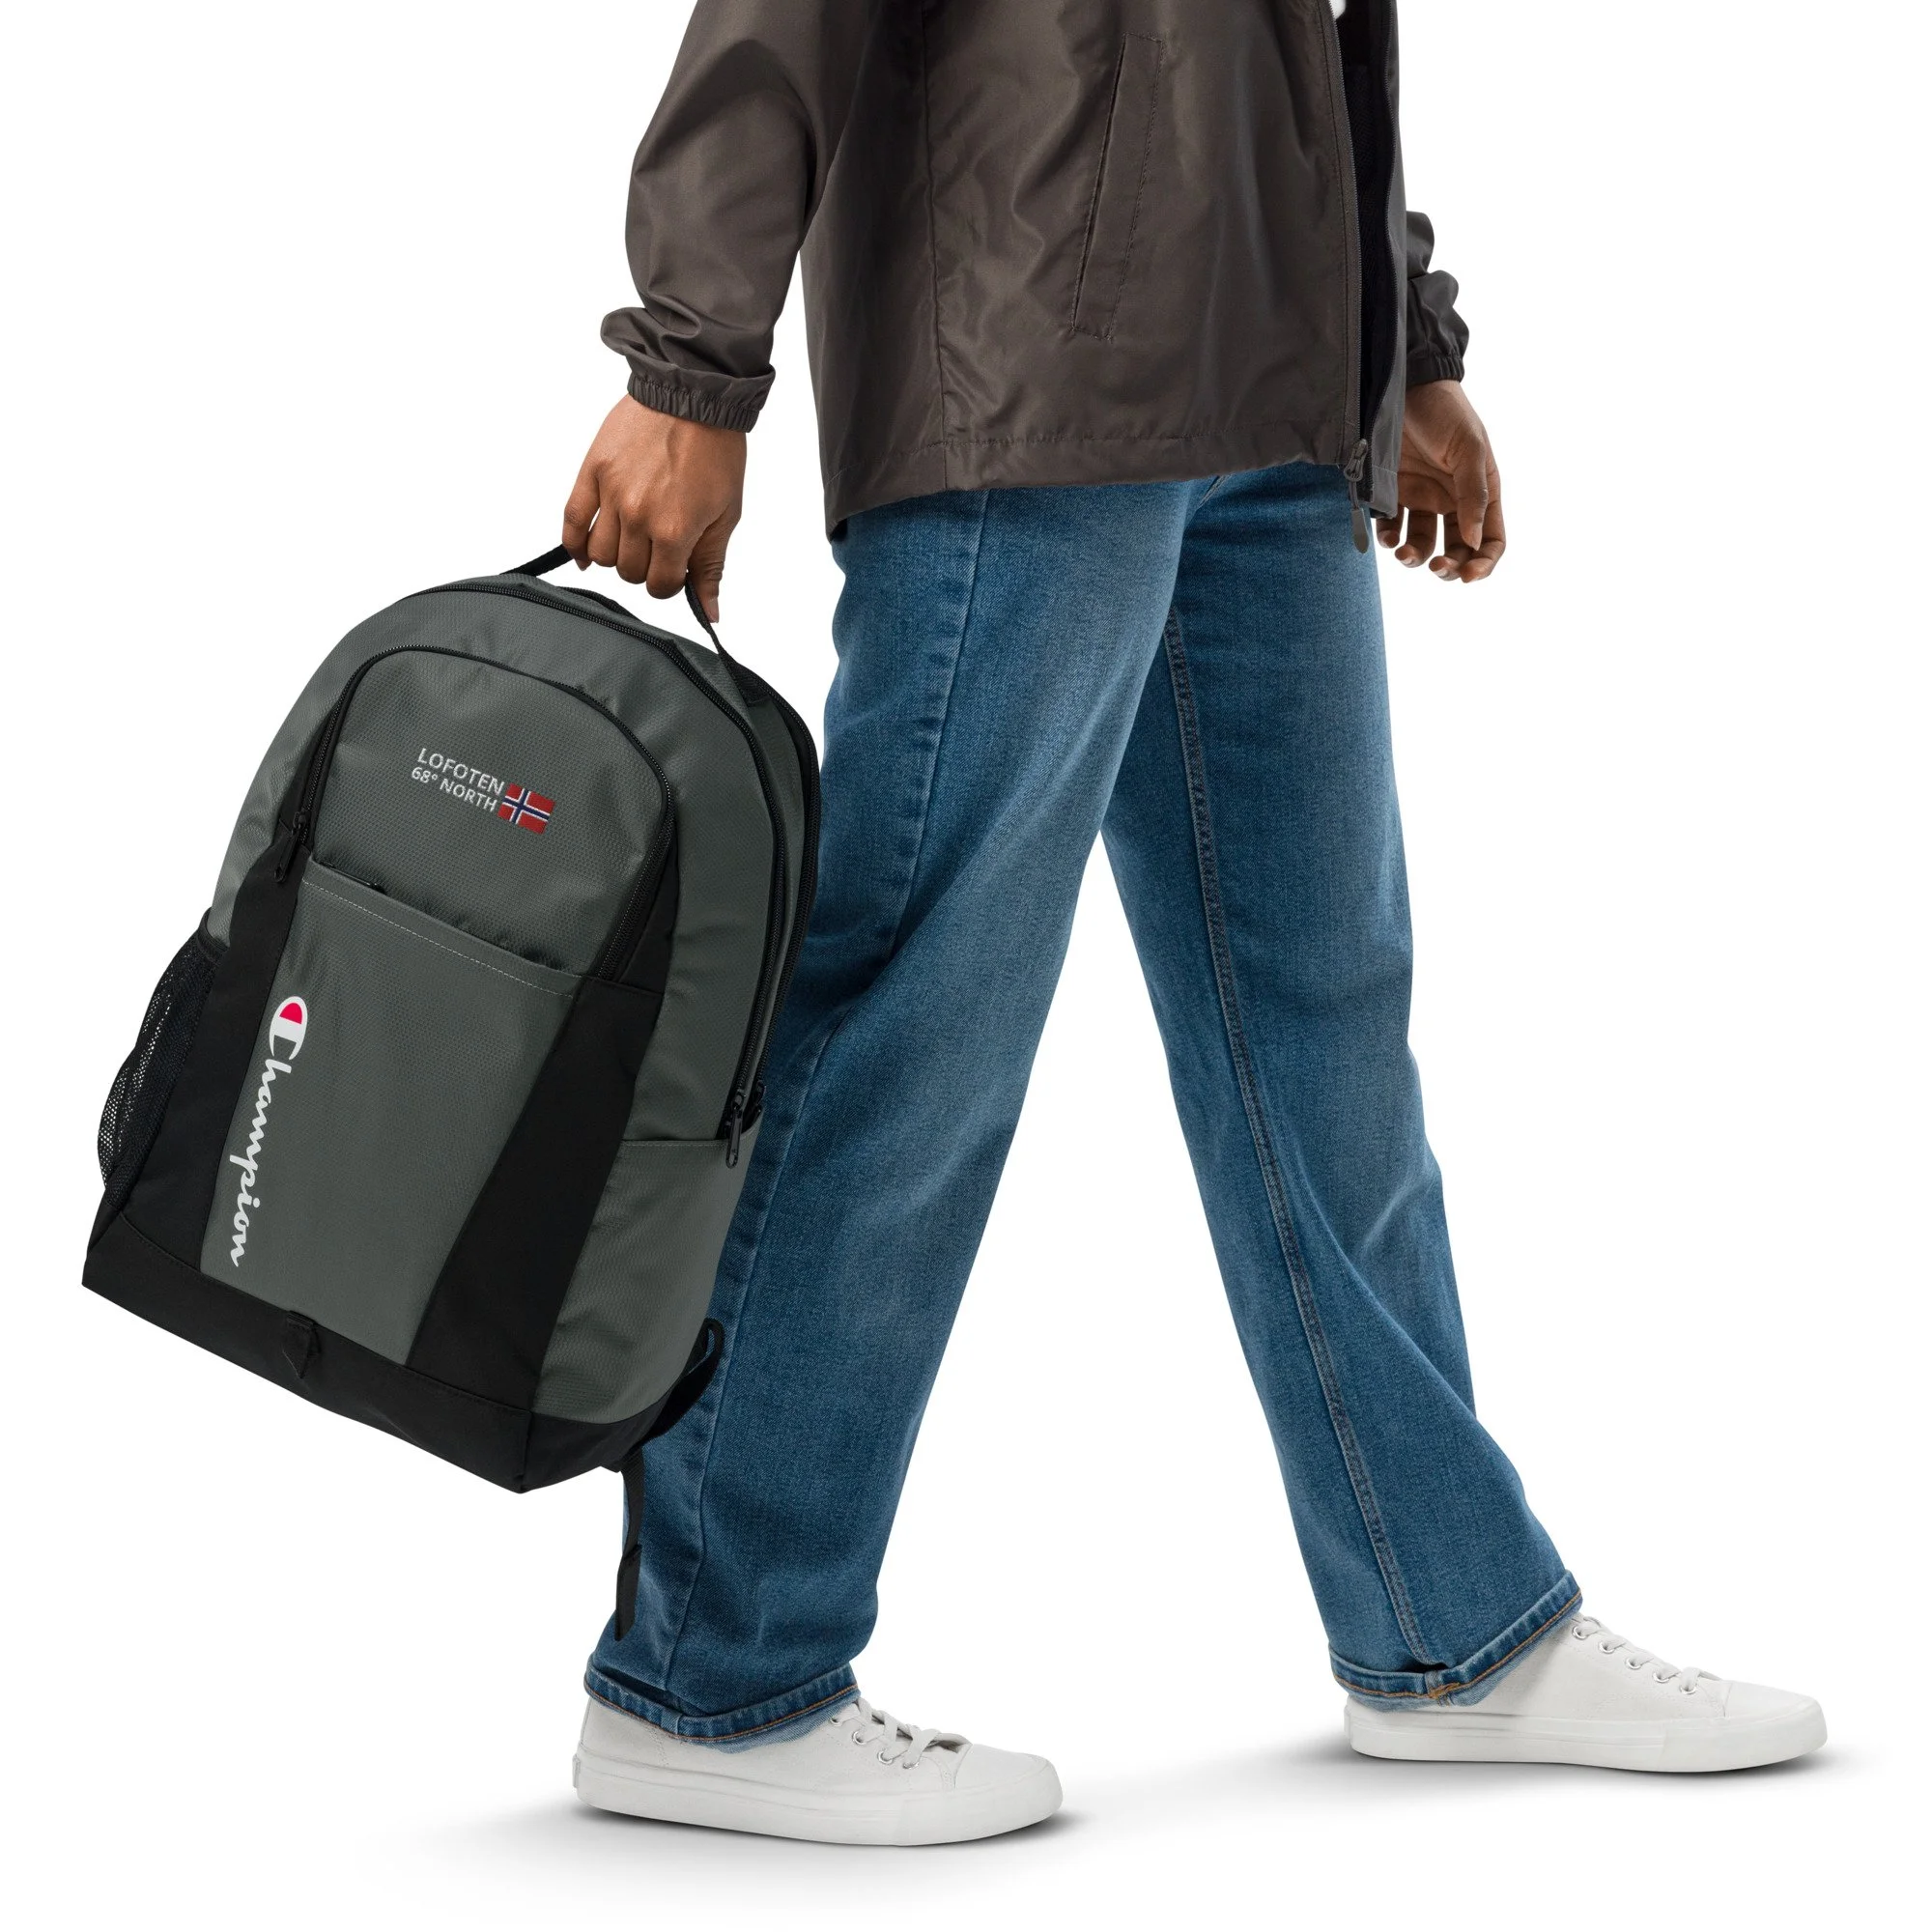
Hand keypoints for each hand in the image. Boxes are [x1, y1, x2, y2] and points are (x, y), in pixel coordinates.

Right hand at [562, 396, 745, 617]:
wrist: (695, 397)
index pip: (659, 586)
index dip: (669, 584)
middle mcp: (638, 516)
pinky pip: (572, 520)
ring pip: (600, 554)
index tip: (675, 570)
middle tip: (658, 550)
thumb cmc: (716, 452)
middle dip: (645, 568)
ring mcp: (612, 494)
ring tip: (632, 540)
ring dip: (615, 556)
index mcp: (674, 530)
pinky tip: (585, 556)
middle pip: (628, 572)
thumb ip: (711, 565)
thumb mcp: (725, 515)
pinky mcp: (592, 472)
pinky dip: (574, 544)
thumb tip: (709, 611)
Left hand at [1376, 379, 1505, 582]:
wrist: (1406, 386)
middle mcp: (1454, 500)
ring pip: (1423, 543)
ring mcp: (1423, 498)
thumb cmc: (1446, 413)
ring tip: (1404, 553)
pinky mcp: (1394, 494)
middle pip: (1457, 549)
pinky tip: (1387, 537)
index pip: (1490, 539)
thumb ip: (1473, 495)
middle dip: (1448, 566)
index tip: (1468, 577)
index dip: (1483, 562)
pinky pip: (1392, 527)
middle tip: (1436, 570)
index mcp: (1482, 492)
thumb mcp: (1468, 449)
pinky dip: (1389, 538)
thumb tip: (1473, 541)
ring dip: (1415, 556)